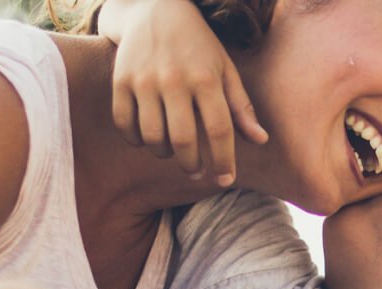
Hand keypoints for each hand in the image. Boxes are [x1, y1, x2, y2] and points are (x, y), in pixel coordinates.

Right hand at [104, 0, 267, 182]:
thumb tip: (261, 140)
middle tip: (197, 171)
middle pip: (184, 140)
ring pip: (153, 137)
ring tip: (173, 151)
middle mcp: (174, 80)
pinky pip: (125, 124)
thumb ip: (241, 106)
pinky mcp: (121, 80)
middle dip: (193, 165)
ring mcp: (144, 80)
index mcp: (205, 78)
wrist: (154, 9)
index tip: (226, 179)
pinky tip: (148, 138)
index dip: (224, 160)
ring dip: (165, 153)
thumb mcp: (225, 69)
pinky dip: (136, 140)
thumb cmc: (197, 45)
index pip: (219, 130)